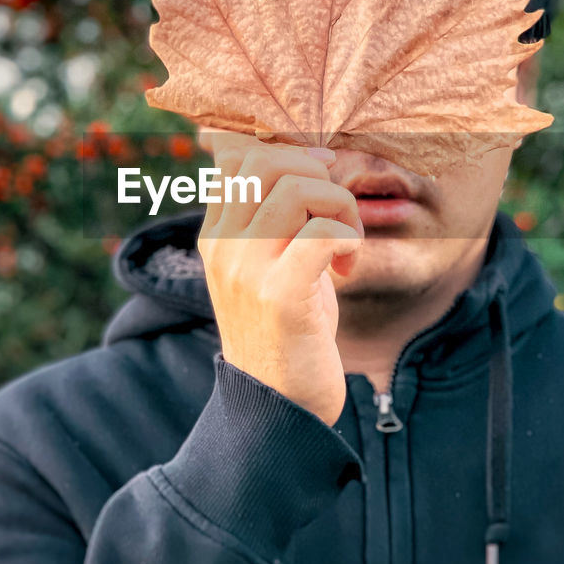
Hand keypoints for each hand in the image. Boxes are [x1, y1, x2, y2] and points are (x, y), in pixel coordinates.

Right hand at [196, 130, 363, 426]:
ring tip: (346, 244)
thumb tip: (310, 159)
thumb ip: (275, 219)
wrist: (278, 408)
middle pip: (266, 162)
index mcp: (216, 235)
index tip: (322, 180)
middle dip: (318, 176)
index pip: (239, 157)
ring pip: (297, 189)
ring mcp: (246, 271)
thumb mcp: (268, 267)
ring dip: (340, 207)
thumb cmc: (286, 332)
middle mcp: (222, 247)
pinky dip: (348, 238)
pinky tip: (347, 266)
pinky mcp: (279, 297)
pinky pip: (322, 233)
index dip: (290, 154)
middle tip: (338, 216)